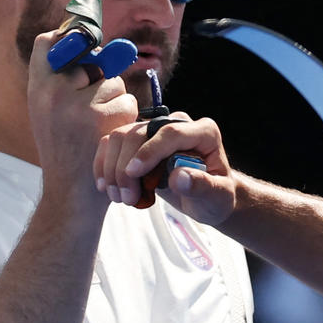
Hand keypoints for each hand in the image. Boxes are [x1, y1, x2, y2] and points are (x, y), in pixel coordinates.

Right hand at [26, 32, 139, 209]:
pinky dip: (126, 118)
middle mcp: (53, 92)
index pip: (48, 41)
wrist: (69, 194)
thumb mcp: (47, 113)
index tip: (83, 46)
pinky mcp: (103, 118)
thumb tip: (94, 46)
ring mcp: (78, 104)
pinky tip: (111, 135)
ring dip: (115, 102)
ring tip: (99, 127)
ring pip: (114, 83)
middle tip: (90, 109)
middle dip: (100, 79)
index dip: (70, 39)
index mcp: (36, 89)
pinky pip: (127, 101)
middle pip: (92, 60)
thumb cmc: (64, 151)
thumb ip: (61, 82)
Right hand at [98, 113, 237, 221]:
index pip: (171, 132)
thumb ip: (202, 186)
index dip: (150, 150)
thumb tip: (179, 177)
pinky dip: (105, 165)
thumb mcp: (217, 197)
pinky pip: (113, 144)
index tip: (133, 173)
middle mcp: (177, 124)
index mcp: (203, 132)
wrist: (205, 198)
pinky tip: (106, 187)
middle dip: (126, 165)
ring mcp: (156, 131)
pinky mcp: (139, 142)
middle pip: (140, 132)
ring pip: (121, 136)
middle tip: (126, 198)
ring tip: (119, 197)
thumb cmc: (215, 196)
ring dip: (112, 168)